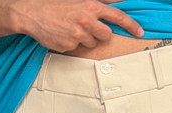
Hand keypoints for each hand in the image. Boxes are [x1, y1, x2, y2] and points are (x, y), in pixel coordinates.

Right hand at [14, 0, 143, 51]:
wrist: (32, 13)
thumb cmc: (54, 4)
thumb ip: (100, 0)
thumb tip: (117, 0)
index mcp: (91, 6)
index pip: (118, 16)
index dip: (131, 25)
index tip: (139, 31)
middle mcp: (86, 20)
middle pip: (105, 35)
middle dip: (99, 33)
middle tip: (86, 26)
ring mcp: (78, 34)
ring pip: (92, 43)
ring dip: (85, 38)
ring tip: (71, 28)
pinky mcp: (69, 45)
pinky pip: (77, 48)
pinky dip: (72, 43)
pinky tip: (63, 34)